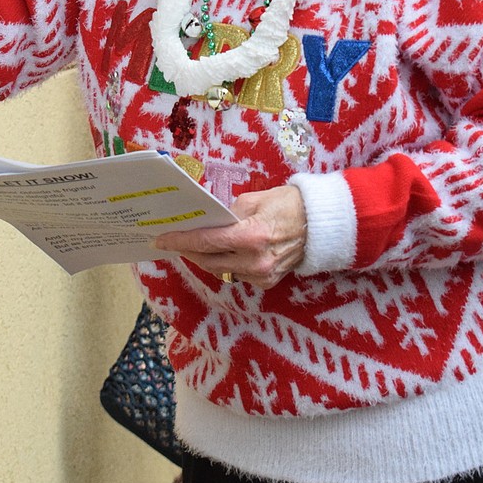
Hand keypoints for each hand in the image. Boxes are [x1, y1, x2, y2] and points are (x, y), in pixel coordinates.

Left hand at [153, 184, 306, 289]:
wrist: (320, 224)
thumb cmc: (288, 204)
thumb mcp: (255, 199)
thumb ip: (228, 213)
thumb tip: (208, 222)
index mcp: (251, 236)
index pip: (206, 241)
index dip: (180, 240)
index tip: (162, 239)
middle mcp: (255, 261)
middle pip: (208, 260)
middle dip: (187, 250)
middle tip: (171, 241)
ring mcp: (261, 275)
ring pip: (220, 270)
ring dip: (204, 258)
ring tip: (190, 246)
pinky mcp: (267, 283)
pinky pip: (236, 275)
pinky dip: (224, 264)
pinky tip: (217, 253)